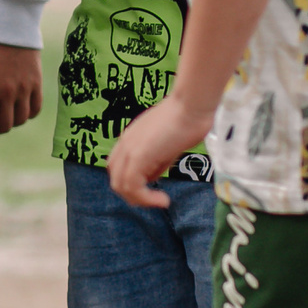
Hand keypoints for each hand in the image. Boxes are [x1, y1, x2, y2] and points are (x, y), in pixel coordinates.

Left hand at [0, 38, 42, 133]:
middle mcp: (7, 92)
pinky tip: (20, 104)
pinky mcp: (37, 83)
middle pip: (5, 126)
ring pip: (21, 120)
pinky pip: (36, 109)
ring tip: (7, 107)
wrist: (9, 26)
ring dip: (12, 119)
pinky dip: (28, 112)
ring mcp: (24, 88)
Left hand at [108, 93, 212, 208]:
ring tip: (160, 201)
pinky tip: (163, 200)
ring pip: (120, 185)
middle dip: (133, 195)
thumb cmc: (187, 119)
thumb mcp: (167, 145)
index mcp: (130, 138)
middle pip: (116, 178)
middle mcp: (125, 143)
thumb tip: (152, 177)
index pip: (118, 167)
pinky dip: (146, 199)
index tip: (152, 190)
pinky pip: (132, 186)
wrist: (192, 105)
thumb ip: (157, 161)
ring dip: (140, 200)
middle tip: (154, 200)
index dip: (131, 183)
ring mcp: (129, 149)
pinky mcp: (138, 155)